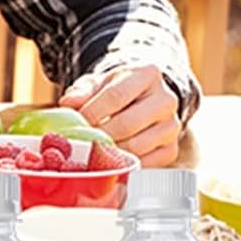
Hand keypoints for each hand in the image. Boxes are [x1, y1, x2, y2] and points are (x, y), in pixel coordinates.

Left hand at [61, 65, 181, 167]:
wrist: (141, 101)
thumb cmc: (116, 91)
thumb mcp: (98, 83)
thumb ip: (81, 92)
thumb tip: (68, 103)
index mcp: (148, 74)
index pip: (116, 96)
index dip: (92, 112)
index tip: (77, 122)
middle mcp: (167, 99)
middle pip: (127, 124)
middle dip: (99, 135)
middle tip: (82, 141)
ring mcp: (172, 126)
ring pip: (135, 147)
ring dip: (109, 152)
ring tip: (93, 149)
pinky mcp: (171, 150)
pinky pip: (144, 164)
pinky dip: (124, 166)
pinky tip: (111, 159)